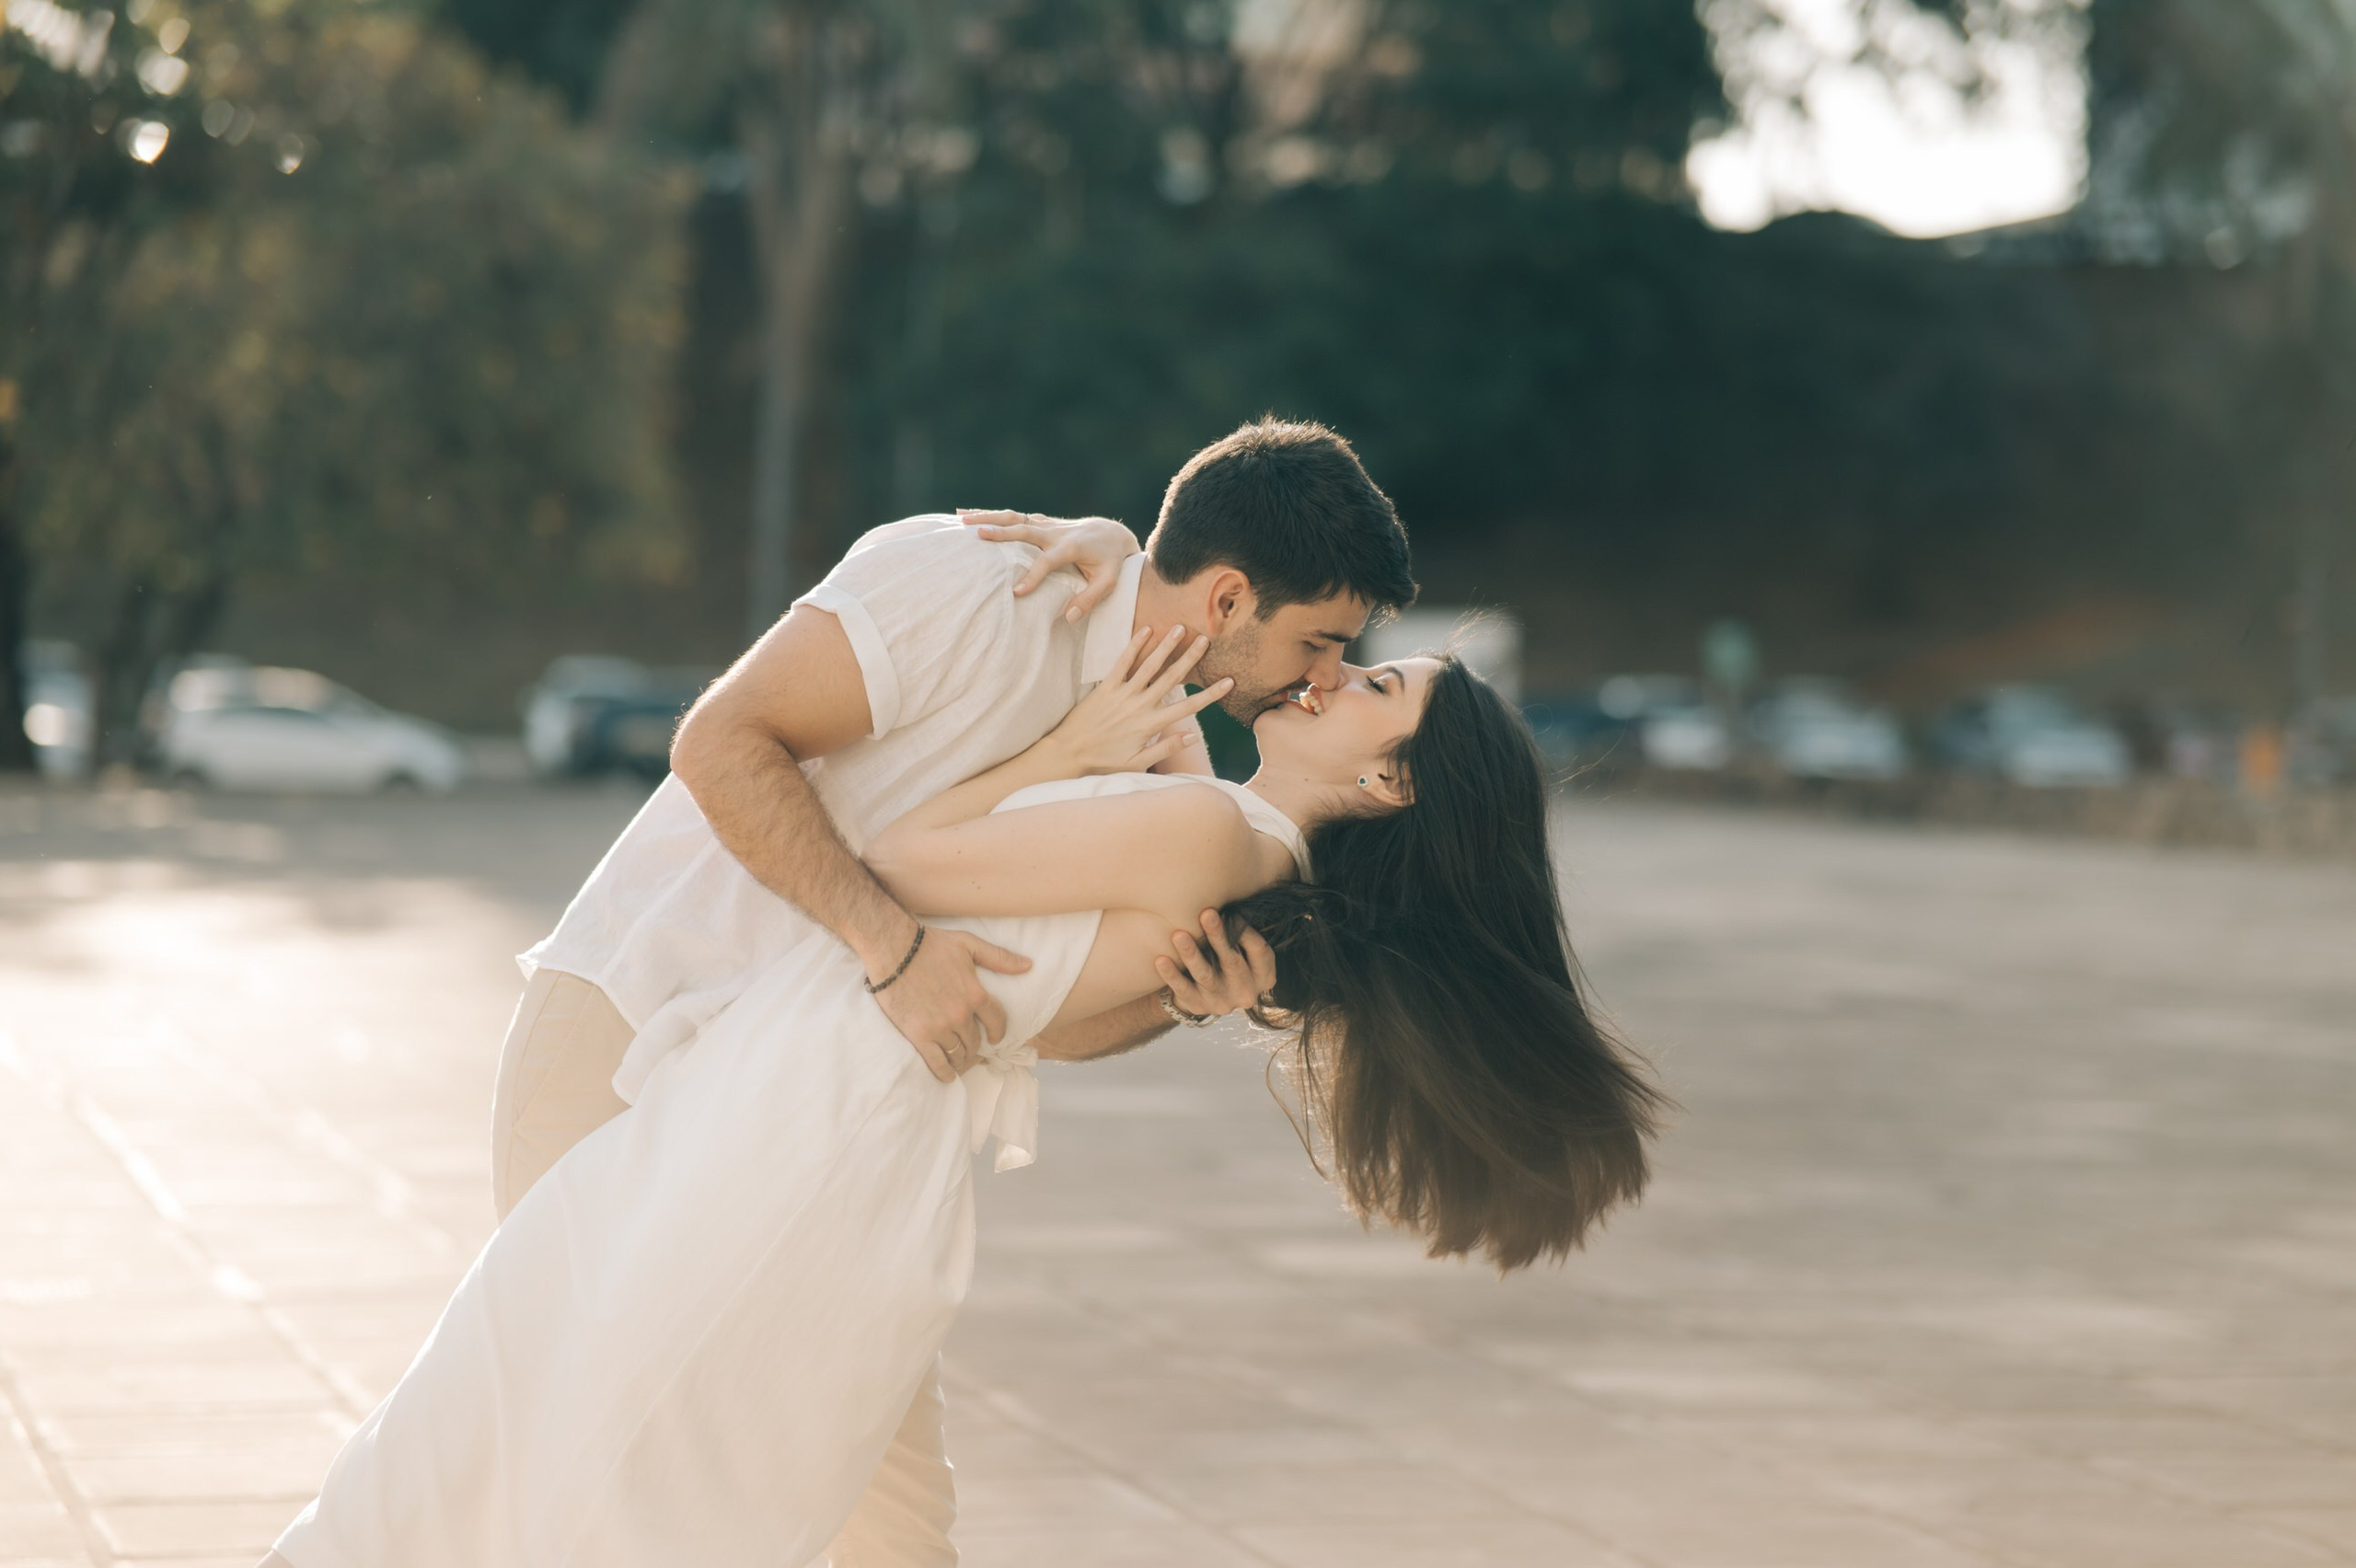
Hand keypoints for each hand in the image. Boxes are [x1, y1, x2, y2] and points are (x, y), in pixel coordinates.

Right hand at [870, 923, 1033, 1080]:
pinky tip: (948, 1075)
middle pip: (975, 1041)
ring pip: (958, 1054)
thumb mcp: (969, 944)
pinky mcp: (918, 1035)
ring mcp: (939, 1027)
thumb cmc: (930, 943)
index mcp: (976, 994)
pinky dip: (944, 1072)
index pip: (997, 1022)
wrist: (892, 948)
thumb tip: (1028, 966)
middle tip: (971, 1047)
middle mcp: (961, 1015)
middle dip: (975, 1045)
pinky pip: (937, 1062)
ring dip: (961, 1059)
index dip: (998, 1032)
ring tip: (959, 1060)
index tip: (995, 1038)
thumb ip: (999, 958)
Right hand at [958, 510, 1140, 622]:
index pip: (1047, 562)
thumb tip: (1070, 618)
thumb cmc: (1112, 562)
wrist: (1113, 534)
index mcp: (1070, 547)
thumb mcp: (1109, 582)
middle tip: (976, 535)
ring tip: (961, 518)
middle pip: (1024, 529)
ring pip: (1015, 517)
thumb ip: (1090, 599)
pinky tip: (967, 515)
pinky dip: (991, 515)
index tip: (1016, 593)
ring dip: (988, 516)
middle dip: (1000, 533)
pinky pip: (1014, 518)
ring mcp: (1047, 525)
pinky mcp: (1041, 523)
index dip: (1032, 577)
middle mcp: (1056, 532)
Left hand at [1050, 625, 1230, 774]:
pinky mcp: (1105, 687)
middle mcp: (1139, 706)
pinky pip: (1122, 662)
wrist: (1068, 753)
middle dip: (1190, 658)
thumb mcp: (1138, 763)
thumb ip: (1166, 748)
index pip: (1188, 707)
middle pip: (1171, 678)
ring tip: (1180, 628)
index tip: (1228, 681)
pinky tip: (1146, 631)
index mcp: (1151, 725)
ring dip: (1166, 646)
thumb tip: (1193, 736)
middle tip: (1206, 640)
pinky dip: (1134, 646)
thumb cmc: (1104, 761)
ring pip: (1149, 666)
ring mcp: (1122, 694)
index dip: (1210, 694)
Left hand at [1155, 909, 1277, 1019]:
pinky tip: (1161, 960)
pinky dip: (1171, 975)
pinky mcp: (1198, 1006)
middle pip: (1231, 961)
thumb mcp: (1245, 952)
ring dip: (1191, 953)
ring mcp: (1222, 1002)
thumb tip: (1228, 906)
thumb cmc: (1228, 960)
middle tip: (1206, 914)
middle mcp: (1246, 992)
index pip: (1259, 951)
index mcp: (1264, 976)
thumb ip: (1241, 935)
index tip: (1228, 912)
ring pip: (1205, 975)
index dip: (1245, 931)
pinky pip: (1182, 989)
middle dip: (1218, 936)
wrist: (1207, 995)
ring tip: (1178, 935)